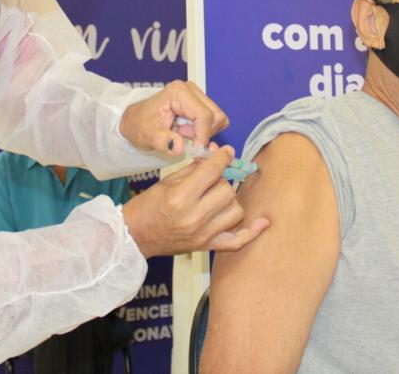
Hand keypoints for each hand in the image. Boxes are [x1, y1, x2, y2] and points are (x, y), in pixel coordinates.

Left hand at [119, 80, 228, 155]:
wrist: (136, 120)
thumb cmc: (139, 124)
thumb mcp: (146, 135)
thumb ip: (162, 141)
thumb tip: (179, 147)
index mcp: (178, 92)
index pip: (204, 115)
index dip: (202, 136)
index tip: (194, 151)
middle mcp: (191, 90)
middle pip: (215, 116)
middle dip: (203, 133)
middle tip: (183, 139)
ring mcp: (197, 96)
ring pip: (218, 119)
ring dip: (203, 133)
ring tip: (182, 135)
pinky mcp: (200, 104)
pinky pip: (214, 122)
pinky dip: (204, 131)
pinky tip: (186, 132)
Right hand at [121, 146, 269, 257]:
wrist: (136, 235)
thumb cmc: (148, 206)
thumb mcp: (167, 181)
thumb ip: (194, 168)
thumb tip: (216, 152)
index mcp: (180, 197)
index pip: (211, 172)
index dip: (222, 157)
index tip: (226, 151)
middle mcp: (194, 217)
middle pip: (227, 190)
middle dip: (222, 180)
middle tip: (213, 178)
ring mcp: (203, 234)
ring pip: (235, 210)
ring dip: (230, 199)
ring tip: (217, 196)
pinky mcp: (207, 246)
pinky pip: (237, 241)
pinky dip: (252, 232)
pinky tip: (263, 222)